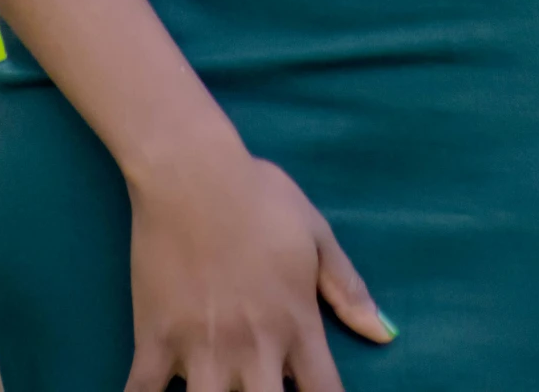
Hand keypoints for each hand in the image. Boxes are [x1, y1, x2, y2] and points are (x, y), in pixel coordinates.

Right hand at [124, 135, 394, 390]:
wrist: (189, 169)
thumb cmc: (257, 195)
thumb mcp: (315, 234)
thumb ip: (347, 289)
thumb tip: (384, 335)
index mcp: (296, 324)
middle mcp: (253, 347)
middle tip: (259, 391)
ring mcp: (201, 347)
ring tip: (215, 390)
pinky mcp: (154, 339)